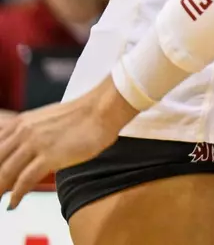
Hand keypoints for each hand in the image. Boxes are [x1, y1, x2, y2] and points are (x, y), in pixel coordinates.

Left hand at [0, 77, 135, 207]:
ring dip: (0, 190)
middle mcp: (23, 131)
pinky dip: (16, 195)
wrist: (103, 109)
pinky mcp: (49, 155)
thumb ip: (30, 133)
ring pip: (5, 173)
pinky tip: (14, 204)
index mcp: (20, 123)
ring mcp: (35, 143)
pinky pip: (24, 180)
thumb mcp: (46, 120)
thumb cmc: (82, 116)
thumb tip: (24, 150)